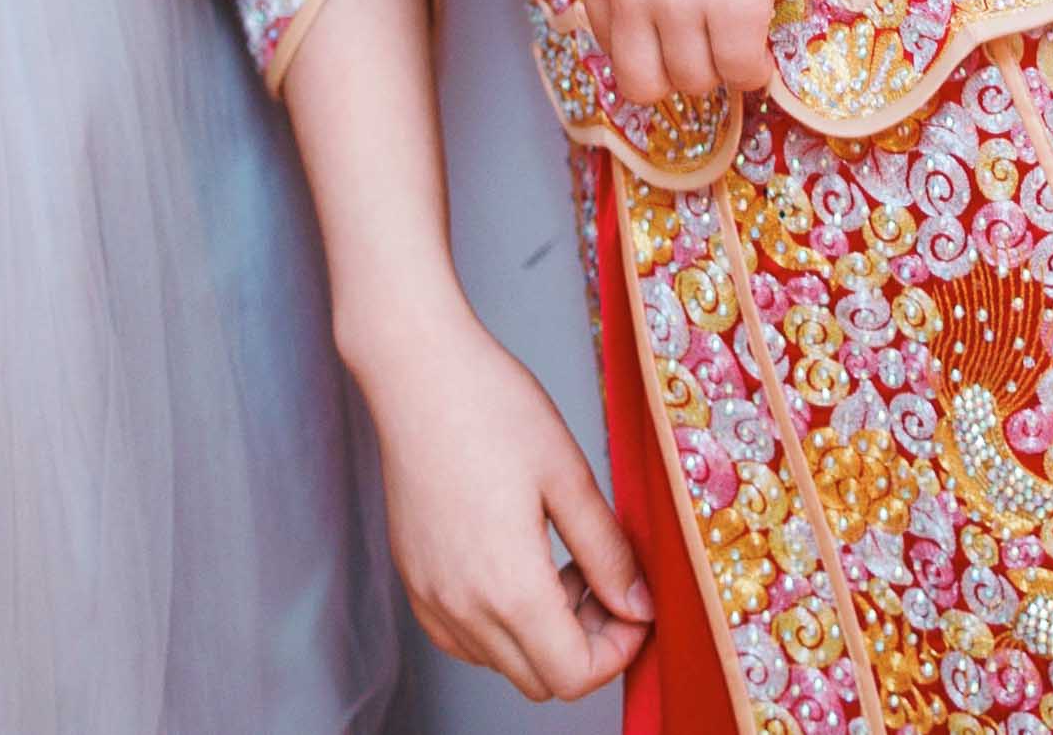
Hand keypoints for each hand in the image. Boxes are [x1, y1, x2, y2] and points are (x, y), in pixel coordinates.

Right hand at [345, 310, 652, 701]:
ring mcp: (430, 597)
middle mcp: (462, 607)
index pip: (573, 676)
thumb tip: (639, 606)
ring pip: (502, 662)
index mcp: (508, 587)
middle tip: (601, 578)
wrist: (417, 372)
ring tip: (558, 561)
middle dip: (585, 644)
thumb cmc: (491, 408)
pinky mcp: (413, 580)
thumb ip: (608, 553)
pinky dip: (501, 621)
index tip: (632, 604)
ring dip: (543, 633)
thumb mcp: (569, 475)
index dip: (617, 650)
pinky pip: (465, 637)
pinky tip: (517, 562)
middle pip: (539, 680)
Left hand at [575, 0, 817, 104]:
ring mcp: (674, 1)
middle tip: (709, 52)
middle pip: (641, 80)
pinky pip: (740, 69)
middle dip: (677, 74)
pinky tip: (763, 52)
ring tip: (741, 47)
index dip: (647, 47)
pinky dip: (753, 70)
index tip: (677, 40)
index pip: (607, 40)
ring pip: (694, 81)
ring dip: (719, 70)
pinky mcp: (730, 5)